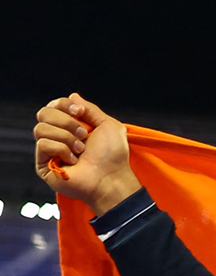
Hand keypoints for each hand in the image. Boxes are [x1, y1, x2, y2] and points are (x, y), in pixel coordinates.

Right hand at [33, 93, 141, 215]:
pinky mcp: (43, 164)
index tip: (80, 112)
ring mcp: (49, 151)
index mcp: (70, 127)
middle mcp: (58, 136)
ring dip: (66, 138)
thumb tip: (73, 96)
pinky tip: (73, 161)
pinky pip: (43, 144)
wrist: (111, 179)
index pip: (54, 105)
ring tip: (81, 150)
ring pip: (41, 128)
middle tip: (84, 135)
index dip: (64, 105)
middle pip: (43, 113)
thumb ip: (90, 109)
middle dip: (66, 122)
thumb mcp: (108, 125)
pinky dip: (62, 150)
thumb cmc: (113, 157)